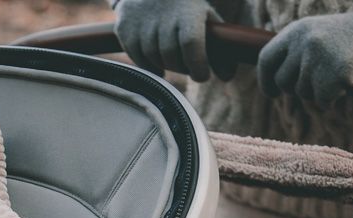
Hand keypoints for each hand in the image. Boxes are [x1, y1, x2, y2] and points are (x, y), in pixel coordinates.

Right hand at [116, 0, 237, 82]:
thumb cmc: (185, 7)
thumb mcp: (204, 18)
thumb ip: (219, 48)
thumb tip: (227, 77)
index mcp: (187, 11)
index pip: (191, 43)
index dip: (197, 65)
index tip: (202, 76)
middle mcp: (162, 14)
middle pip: (171, 55)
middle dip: (182, 67)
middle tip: (188, 66)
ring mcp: (141, 21)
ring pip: (153, 58)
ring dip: (165, 66)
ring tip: (172, 62)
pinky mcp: (125, 27)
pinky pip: (137, 57)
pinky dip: (148, 66)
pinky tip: (156, 65)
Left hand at [257, 7, 352, 105]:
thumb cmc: (349, 39)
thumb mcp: (316, 35)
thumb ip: (293, 53)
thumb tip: (272, 83)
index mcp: (296, 30)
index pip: (266, 59)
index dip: (266, 80)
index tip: (272, 93)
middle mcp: (304, 41)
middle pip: (284, 82)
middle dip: (299, 88)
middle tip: (321, 79)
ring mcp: (318, 56)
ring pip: (302, 93)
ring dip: (319, 92)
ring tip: (337, 73)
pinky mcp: (335, 73)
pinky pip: (322, 101)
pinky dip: (333, 99)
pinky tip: (347, 83)